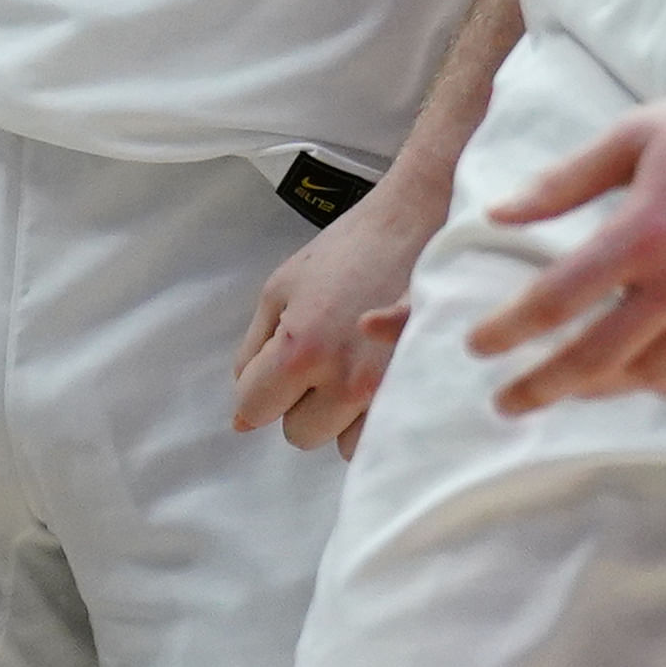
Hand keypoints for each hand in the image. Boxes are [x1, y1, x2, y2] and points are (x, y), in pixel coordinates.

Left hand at [229, 175, 439, 456]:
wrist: (420, 222)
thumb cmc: (348, 247)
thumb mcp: (281, 286)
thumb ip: (253, 350)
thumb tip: (243, 416)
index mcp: (301, 351)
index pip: (255, 410)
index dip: (260, 390)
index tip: (279, 367)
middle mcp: (345, 382)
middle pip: (299, 433)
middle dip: (301, 403)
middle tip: (323, 358)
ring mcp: (388, 392)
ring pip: (342, 444)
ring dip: (340, 416)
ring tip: (354, 367)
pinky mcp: (422, 392)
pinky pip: (383, 437)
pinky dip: (374, 418)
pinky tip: (378, 379)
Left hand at [463, 59, 665, 411]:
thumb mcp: (635, 135)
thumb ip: (564, 182)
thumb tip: (498, 214)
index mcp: (644, 231)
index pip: (557, 299)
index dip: (509, 330)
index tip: (477, 347)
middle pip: (598, 357)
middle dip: (543, 385)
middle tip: (507, 401)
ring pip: (654, 374)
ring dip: (605, 387)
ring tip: (574, 385)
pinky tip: (648, 376)